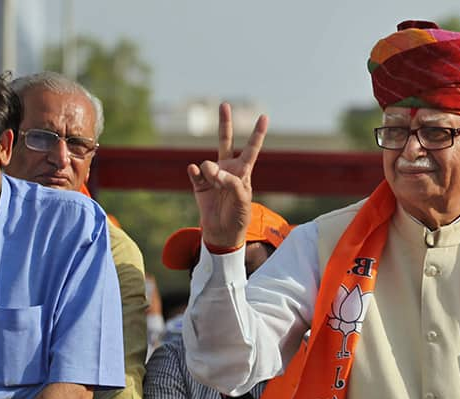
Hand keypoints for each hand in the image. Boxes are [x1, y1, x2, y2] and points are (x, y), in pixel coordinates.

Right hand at [186, 102, 267, 248]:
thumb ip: (230, 182)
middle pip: (225, 141)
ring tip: (214, 185)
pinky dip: (195, 172)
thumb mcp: (242, 200)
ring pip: (208, 162)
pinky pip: (195, 172)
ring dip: (210, 172)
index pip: (251, 149)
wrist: (222, 234)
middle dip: (225, 123)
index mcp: (243, 172)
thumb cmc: (238, 217)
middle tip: (225, 105)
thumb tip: (211, 169)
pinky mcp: (199, 184)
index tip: (264, 116)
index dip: (257, 134)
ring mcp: (212, 175)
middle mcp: (227, 169)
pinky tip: (195, 172)